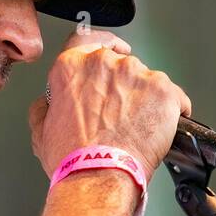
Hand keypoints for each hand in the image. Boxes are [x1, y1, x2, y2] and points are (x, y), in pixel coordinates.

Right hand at [28, 29, 191, 178]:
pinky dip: (171, 112)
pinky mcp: (163, 91)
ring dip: (145, 100)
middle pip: (121, 64)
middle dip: (123, 85)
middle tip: (120, 113)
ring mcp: (136, 74)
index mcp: (71, 67)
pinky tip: (160, 130)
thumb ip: (45, 107)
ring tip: (138, 128)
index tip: (116, 48)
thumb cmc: (73, 158)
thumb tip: (47, 104)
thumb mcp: (41, 131)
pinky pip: (174, 97)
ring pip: (147, 81)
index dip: (105, 44)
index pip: (88, 39)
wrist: (99, 176)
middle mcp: (104, 63)